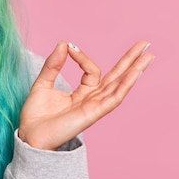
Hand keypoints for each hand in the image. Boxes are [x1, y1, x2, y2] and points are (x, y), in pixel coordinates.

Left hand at [18, 40, 153, 149]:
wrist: (30, 135)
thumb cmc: (36, 115)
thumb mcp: (43, 82)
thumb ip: (54, 63)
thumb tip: (64, 43)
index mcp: (82, 94)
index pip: (92, 70)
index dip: (82, 57)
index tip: (69, 47)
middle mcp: (92, 100)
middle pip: (116, 77)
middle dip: (130, 61)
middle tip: (145, 44)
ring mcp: (95, 107)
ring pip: (120, 86)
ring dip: (135, 70)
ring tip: (148, 55)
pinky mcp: (93, 113)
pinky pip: (114, 97)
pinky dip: (125, 85)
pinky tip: (135, 73)